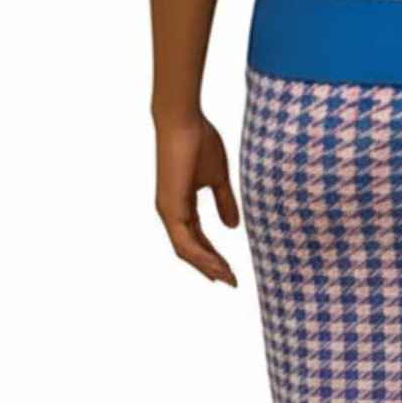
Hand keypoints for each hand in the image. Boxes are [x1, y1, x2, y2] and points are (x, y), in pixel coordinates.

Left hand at [154, 114, 239, 285]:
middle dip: (211, 266)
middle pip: (191, 250)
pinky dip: (202, 256)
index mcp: (181, 205)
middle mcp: (172, 211)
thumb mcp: (218, 178)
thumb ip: (224, 202)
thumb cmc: (199, 142)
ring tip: (228, 278)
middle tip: (231, 281)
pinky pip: (185, 242)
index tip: (231, 269)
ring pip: (187, 251)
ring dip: (208, 266)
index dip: (214, 255)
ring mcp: (169, 211)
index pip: (197, 238)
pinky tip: (217, 265)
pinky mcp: (170, 208)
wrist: (183, 121)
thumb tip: (232, 226)